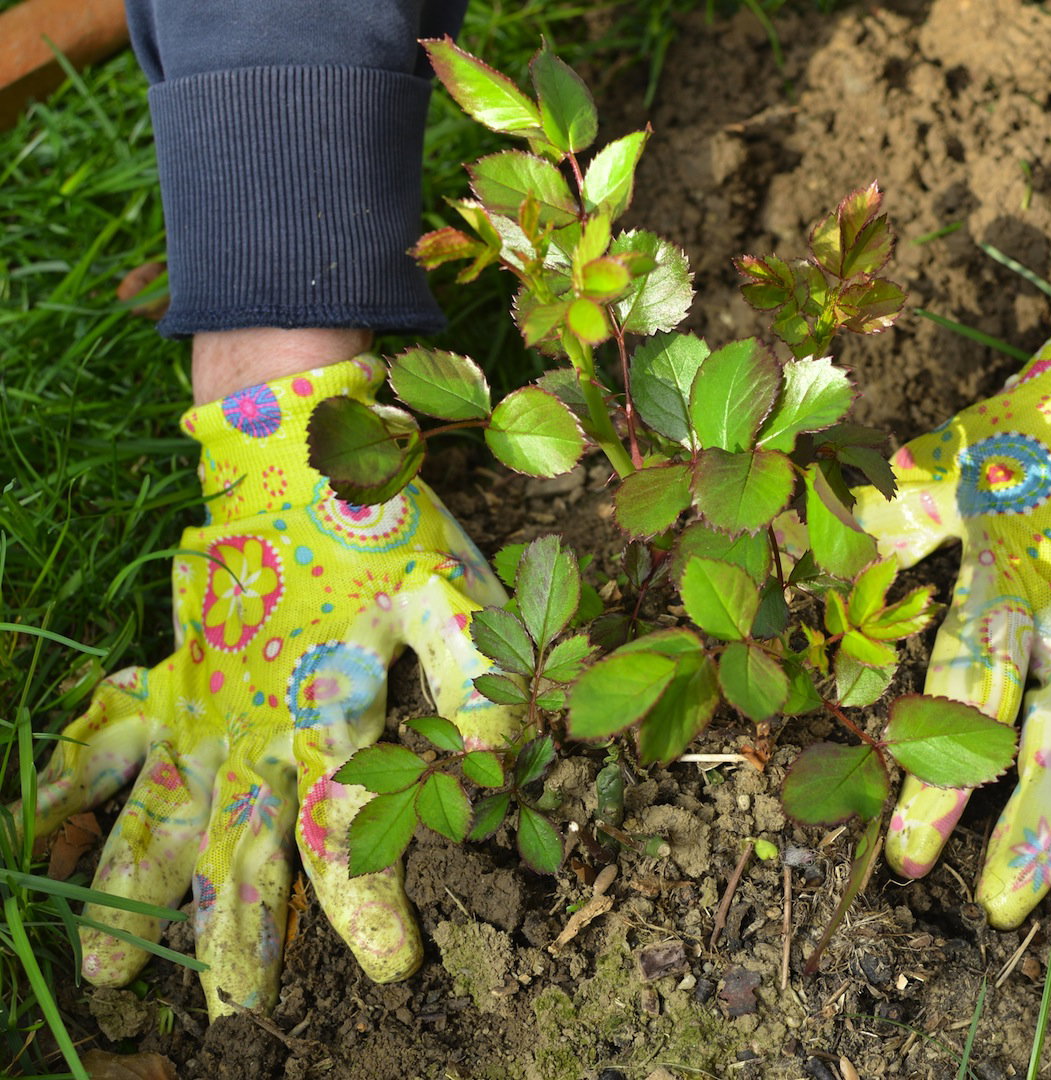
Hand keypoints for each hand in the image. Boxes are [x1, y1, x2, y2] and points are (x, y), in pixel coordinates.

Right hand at [29, 357, 518, 1015]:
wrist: (295, 452)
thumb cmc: (381, 527)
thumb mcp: (452, 596)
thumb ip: (473, 681)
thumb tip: (499, 767)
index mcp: (327, 718)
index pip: (348, 836)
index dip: (371, 908)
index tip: (395, 970)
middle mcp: (253, 730)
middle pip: (241, 852)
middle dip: (242, 937)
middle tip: (236, 1017)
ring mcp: (202, 706)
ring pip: (162, 816)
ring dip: (136, 893)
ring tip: (108, 978)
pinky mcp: (174, 673)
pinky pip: (109, 734)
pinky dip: (68, 778)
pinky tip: (30, 827)